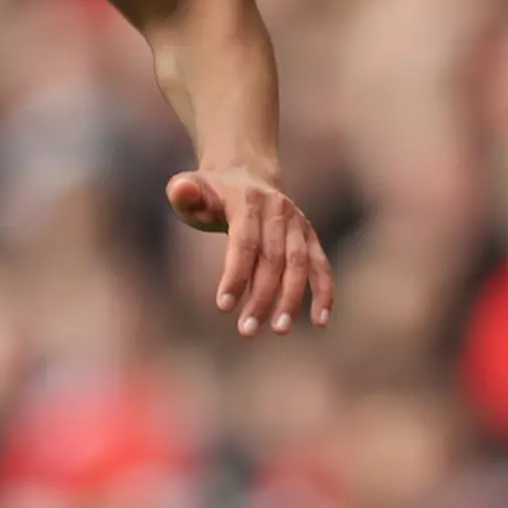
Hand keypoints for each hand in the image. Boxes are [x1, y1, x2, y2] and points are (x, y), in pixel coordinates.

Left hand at [164, 166, 334, 336]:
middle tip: (246, 330)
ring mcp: (297, 223)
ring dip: (292, 299)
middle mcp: (278, 209)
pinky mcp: (309, 237)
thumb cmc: (211, 195)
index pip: (244, 241)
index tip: (224, 307)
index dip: (236, 274)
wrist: (245, 177)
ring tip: (280, 329)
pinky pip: (321, 266)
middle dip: (261, 296)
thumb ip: (183, 192)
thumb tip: (182, 190)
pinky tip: (320, 322)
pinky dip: (324, 293)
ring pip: (299, 264)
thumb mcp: (190, 190)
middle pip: (273, 258)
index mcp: (248, 200)